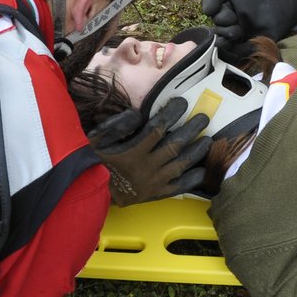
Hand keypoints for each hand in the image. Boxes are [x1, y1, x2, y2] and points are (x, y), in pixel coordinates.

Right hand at [87, 96, 210, 205]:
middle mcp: (147, 167)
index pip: (157, 128)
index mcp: (133, 151)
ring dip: (196, 152)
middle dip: (191, 130)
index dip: (172, 114)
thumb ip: (116, 126)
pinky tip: (202, 171)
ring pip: (180, 165)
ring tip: (209, 140)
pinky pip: (177, 188)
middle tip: (204, 118)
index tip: (182, 102)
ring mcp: (153, 182)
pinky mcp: (155, 195)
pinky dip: (191, 180)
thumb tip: (138, 114)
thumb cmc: (92, 164)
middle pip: (174, 145)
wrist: (87, 194)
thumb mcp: (97, 141)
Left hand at [203, 0, 296, 45]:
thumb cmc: (276, 23)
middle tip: (236, 31)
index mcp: (237, 34)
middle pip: (217, 28)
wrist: (287, 3)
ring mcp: (230, 7)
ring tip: (232, 19)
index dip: (222, 44)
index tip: (228, 44)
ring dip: (220, 19)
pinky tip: (211, 10)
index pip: (222, 41)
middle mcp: (231, 21)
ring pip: (215, 15)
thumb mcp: (264, 39)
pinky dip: (211, 3)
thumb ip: (248, 48)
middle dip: (223, 32)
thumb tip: (232, 55)